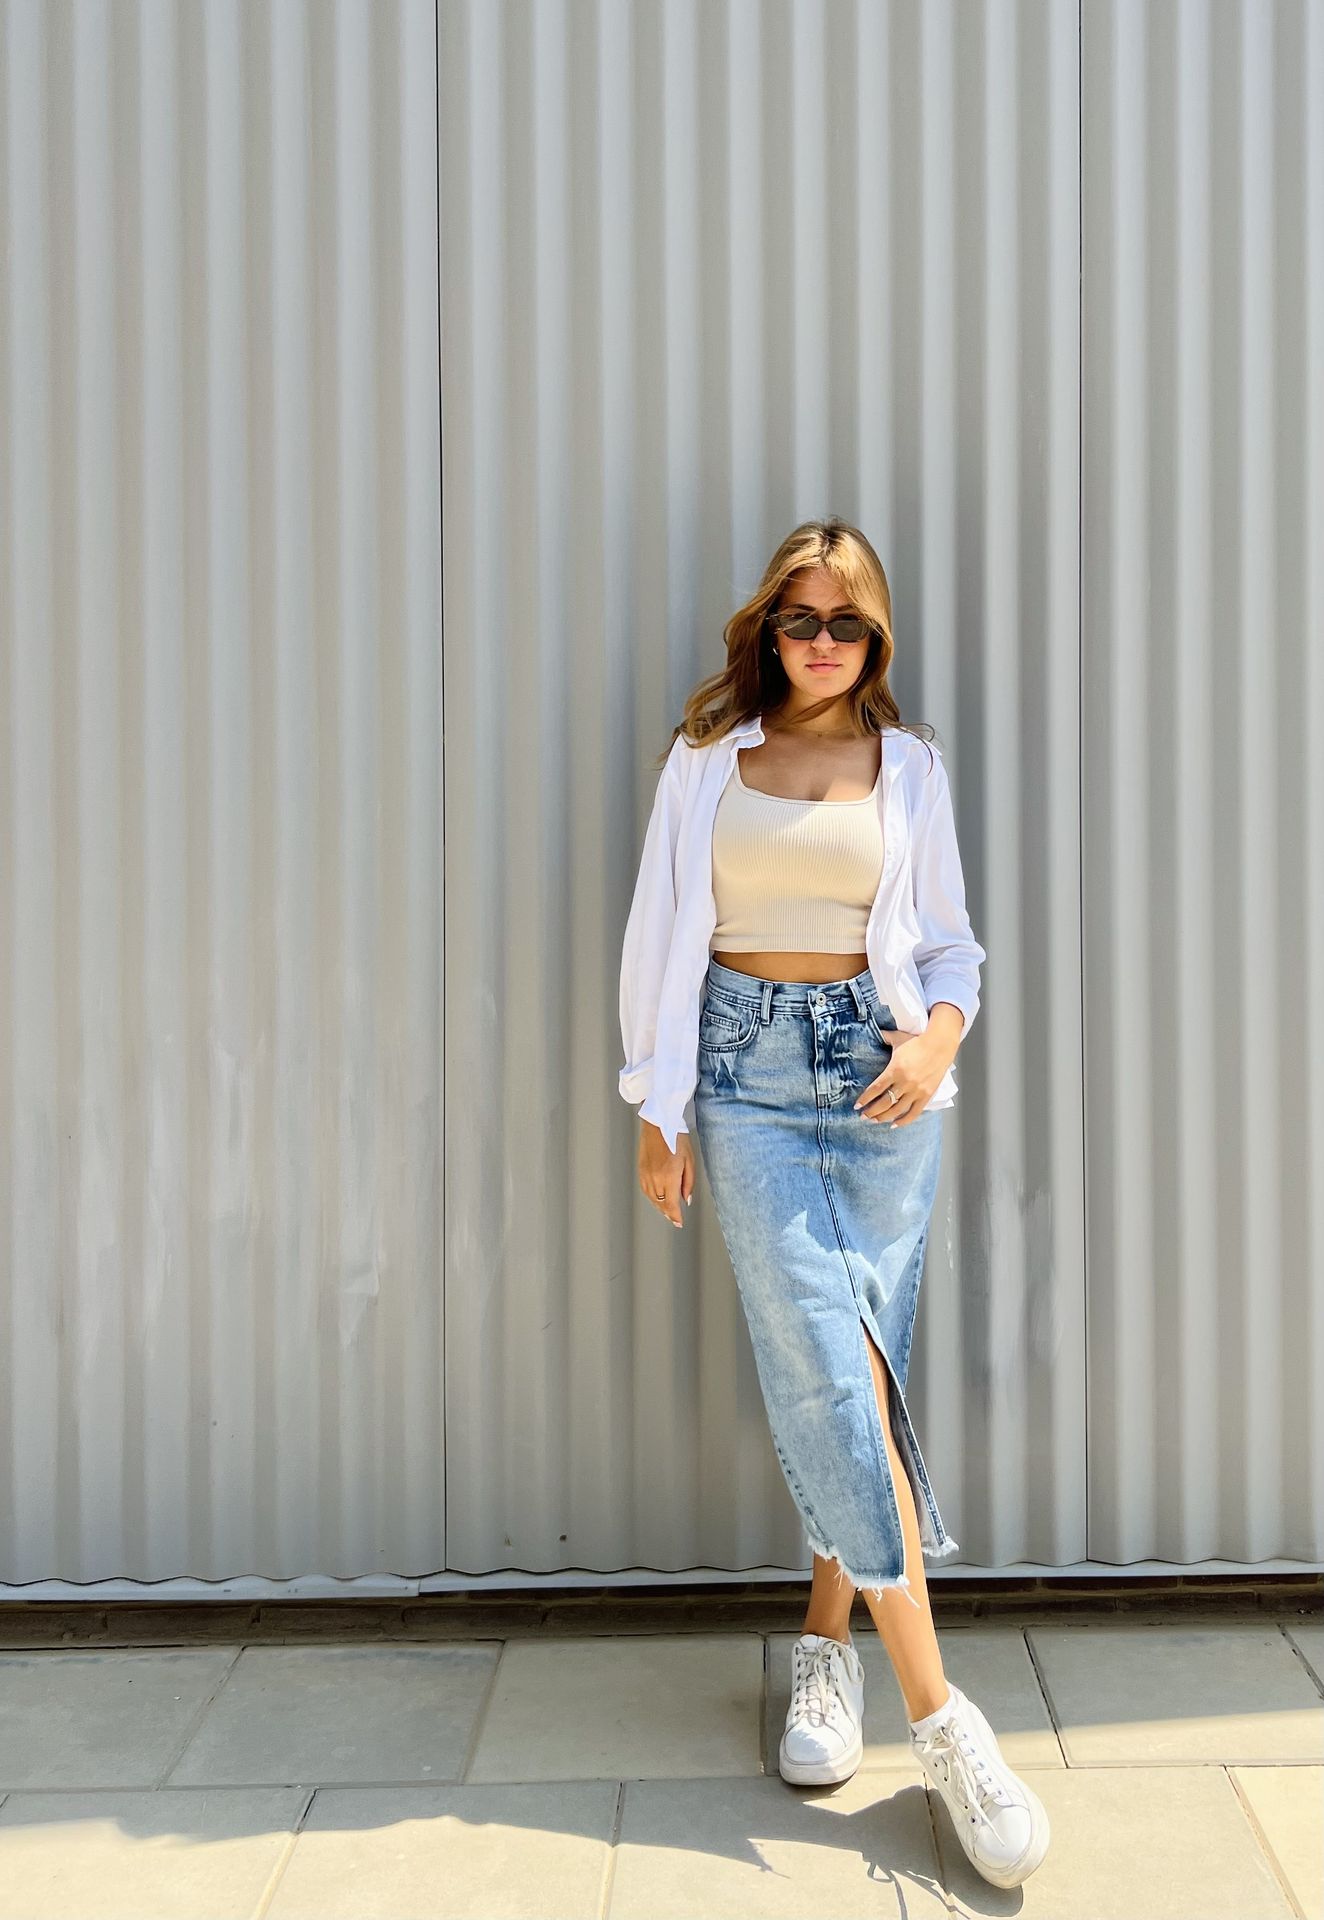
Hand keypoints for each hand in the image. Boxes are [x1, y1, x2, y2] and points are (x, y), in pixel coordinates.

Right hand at [638, 1121, 695, 1226]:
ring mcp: (646, 1175)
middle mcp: (655, 1178)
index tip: (679, 1223)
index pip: (671, 1205)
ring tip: (667, 1211)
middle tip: (675, 1219)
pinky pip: (645, 1190)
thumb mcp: (690, 1161)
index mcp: (669, 1176)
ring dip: (660, 1207)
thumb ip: (688, 1183)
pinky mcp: (640, 1171)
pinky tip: (657, 1198)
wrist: (658, 1124)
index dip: (675, 1216)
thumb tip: (686, 1199)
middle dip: (668, 1213)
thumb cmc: (676, 1139)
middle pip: (661, 1204)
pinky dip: (652, 1197)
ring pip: (652, 1199)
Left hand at [854, 1005, 961, 1126]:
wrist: (940, 1045)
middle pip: (884, 1103)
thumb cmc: (917, 1042)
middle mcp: (905, 1082)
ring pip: (897, 1110)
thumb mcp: (898, 1038)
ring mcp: (916, 1090)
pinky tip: (894, 1125)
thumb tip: (874, 1032)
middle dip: (871, 1112)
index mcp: (895, 1069)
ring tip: (875, 1120)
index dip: (865, 1099)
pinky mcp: (927, 1095)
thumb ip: (884, 1037)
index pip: (876, 1088)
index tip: (857, 1106)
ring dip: (884, 1117)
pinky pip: (914, 1113)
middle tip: (863, 1116)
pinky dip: (903, 1121)